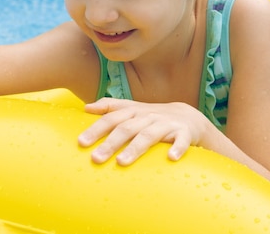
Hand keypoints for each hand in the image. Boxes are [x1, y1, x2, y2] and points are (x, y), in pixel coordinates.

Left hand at [78, 98, 207, 164]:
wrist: (189, 117)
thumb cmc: (152, 117)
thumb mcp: (132, 108)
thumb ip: (110, 107)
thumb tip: (85, 108)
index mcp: (133, 111)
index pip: (111, 118)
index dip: (96, 129)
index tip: (81, 142)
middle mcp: (147, 116)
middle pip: (126, 129)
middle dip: (110, 143)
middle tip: (95, 159)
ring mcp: (166, 124)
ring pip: (149, 136)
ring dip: (135, 148)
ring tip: (122, 162)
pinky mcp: (184, 133)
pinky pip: (182, 140)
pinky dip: (177, 148)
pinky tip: (171, 158)